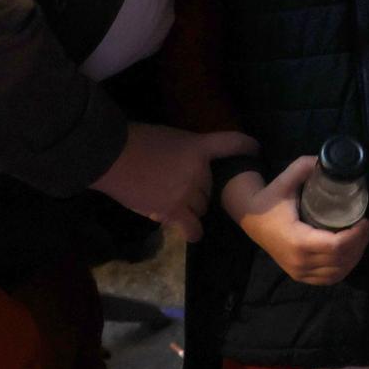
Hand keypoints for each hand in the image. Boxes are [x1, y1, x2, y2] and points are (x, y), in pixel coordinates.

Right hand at [90, 123, 257, 242]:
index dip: (246, 147)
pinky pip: (192, 227)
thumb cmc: (136, 140)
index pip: (231, 144)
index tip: (255, 149)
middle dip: (200, 186)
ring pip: (202, 207)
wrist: (113, 156)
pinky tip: (193, 231)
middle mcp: (199, 171)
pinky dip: (193, 230)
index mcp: (198, 147)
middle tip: (182, 183)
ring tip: (174, 200)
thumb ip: (185, 151)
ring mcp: (187, 193)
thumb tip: (188, 164)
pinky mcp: (173, 212)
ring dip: (192, 205)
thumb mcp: (169, 137)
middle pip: (211, 185)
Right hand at [222, 157, 368, 285]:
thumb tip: (329, 161)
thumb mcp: (286, 179)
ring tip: (361, 238)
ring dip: (354, 257)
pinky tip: (350, 254)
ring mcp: (299, 272)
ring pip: (337, 273)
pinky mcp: (299, 275)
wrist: (250, 218)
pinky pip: (328, 279)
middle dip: (360, 244)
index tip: (365, 220)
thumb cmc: (269, 199)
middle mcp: (299, 261)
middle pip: (340, 260)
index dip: (356, 236)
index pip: (336, 246)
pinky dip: (343, 268)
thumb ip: (307, 167)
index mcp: (298, 241)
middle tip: (367, 226)